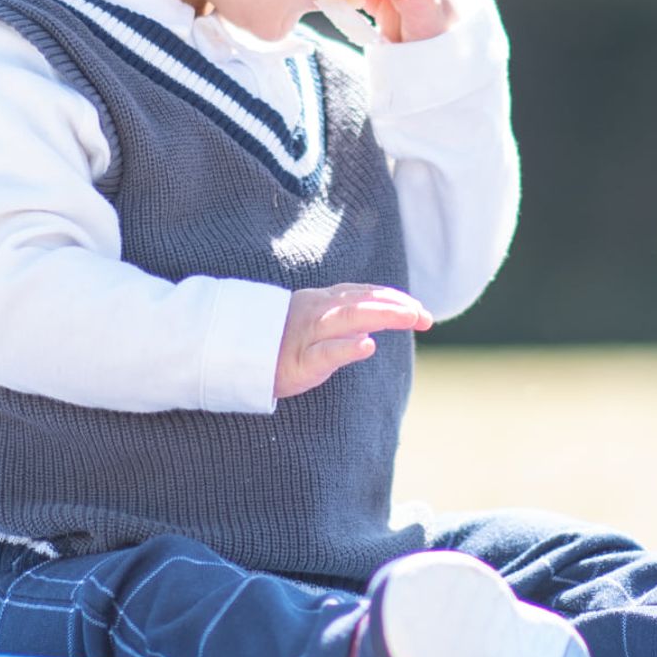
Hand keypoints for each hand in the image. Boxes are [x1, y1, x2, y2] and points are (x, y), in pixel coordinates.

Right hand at [273, 282, 431, 400]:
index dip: (394, 299)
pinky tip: (367, 347)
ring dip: (382, 315)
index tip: (421, 310)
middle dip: (396, 306)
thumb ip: (340, 319)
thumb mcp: (311, 323)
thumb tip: (373, 327)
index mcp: (322, 302)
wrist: (231, 357)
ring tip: (410, 317)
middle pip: (362, 302)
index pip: (364, 295)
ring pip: (347, 318)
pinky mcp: (296, 361)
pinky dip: (345, 348)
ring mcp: (306, 334)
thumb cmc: (275, 343)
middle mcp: (317, 311)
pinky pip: (322, 353)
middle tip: (425, 316)